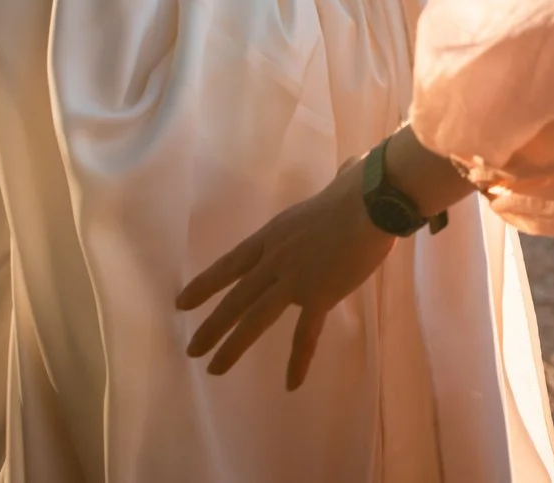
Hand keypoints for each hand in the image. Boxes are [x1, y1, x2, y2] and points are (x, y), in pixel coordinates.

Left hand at [176, 155, 390, 380]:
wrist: (371, 203)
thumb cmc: (358, 189)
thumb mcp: (337, 185)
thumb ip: (339, 181)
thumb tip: (352, 168)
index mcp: (274, 235)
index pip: (230, 264)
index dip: (205, 285)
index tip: (182, 302)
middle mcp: (275, 260)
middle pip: (235, 297)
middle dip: (211, 325)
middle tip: (191, 348)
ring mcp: (293, 280)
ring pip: (254, 319)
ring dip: (232, 345)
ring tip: (214, 368)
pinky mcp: (318, 296)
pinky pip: (305, 335)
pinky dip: (298, 361)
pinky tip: (291, 384)